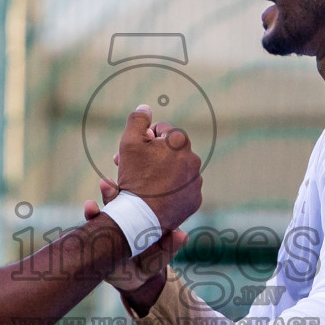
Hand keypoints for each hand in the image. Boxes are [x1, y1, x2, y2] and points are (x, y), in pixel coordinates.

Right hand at [84, 184, 186, 295]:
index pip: (138, 195)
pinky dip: (90, 217)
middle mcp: (125, 215)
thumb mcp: (160, 258)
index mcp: (143, 214)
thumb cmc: (150, 265)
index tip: (129, 176)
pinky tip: (87, 211)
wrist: (133, 281)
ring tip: (91, 207)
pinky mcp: (98, 236)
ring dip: (97, 206)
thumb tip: (183, 234)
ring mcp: (110, 225)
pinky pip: (92, 226)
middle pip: (117, 196)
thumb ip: (169, 248)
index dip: (134, 182)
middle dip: (110, 189)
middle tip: (106, 184)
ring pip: (102, 210)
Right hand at [114, 105, 201, 229]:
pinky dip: (171, 190)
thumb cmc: (134, 177)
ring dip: (163, 172)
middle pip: (170, 151)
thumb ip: (137, 120)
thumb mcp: (129, 143)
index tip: (136, 151)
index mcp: (179, 141)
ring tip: (146, 182)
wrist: (141, 217)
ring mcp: (196, 181)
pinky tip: (157, 194)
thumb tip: (145, 107)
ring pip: (177, 170)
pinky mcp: (195, 200)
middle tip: (135, 166)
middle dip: (153, 155)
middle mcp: (193, 159)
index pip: (161, 130)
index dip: (145, 138)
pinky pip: (182, 189)